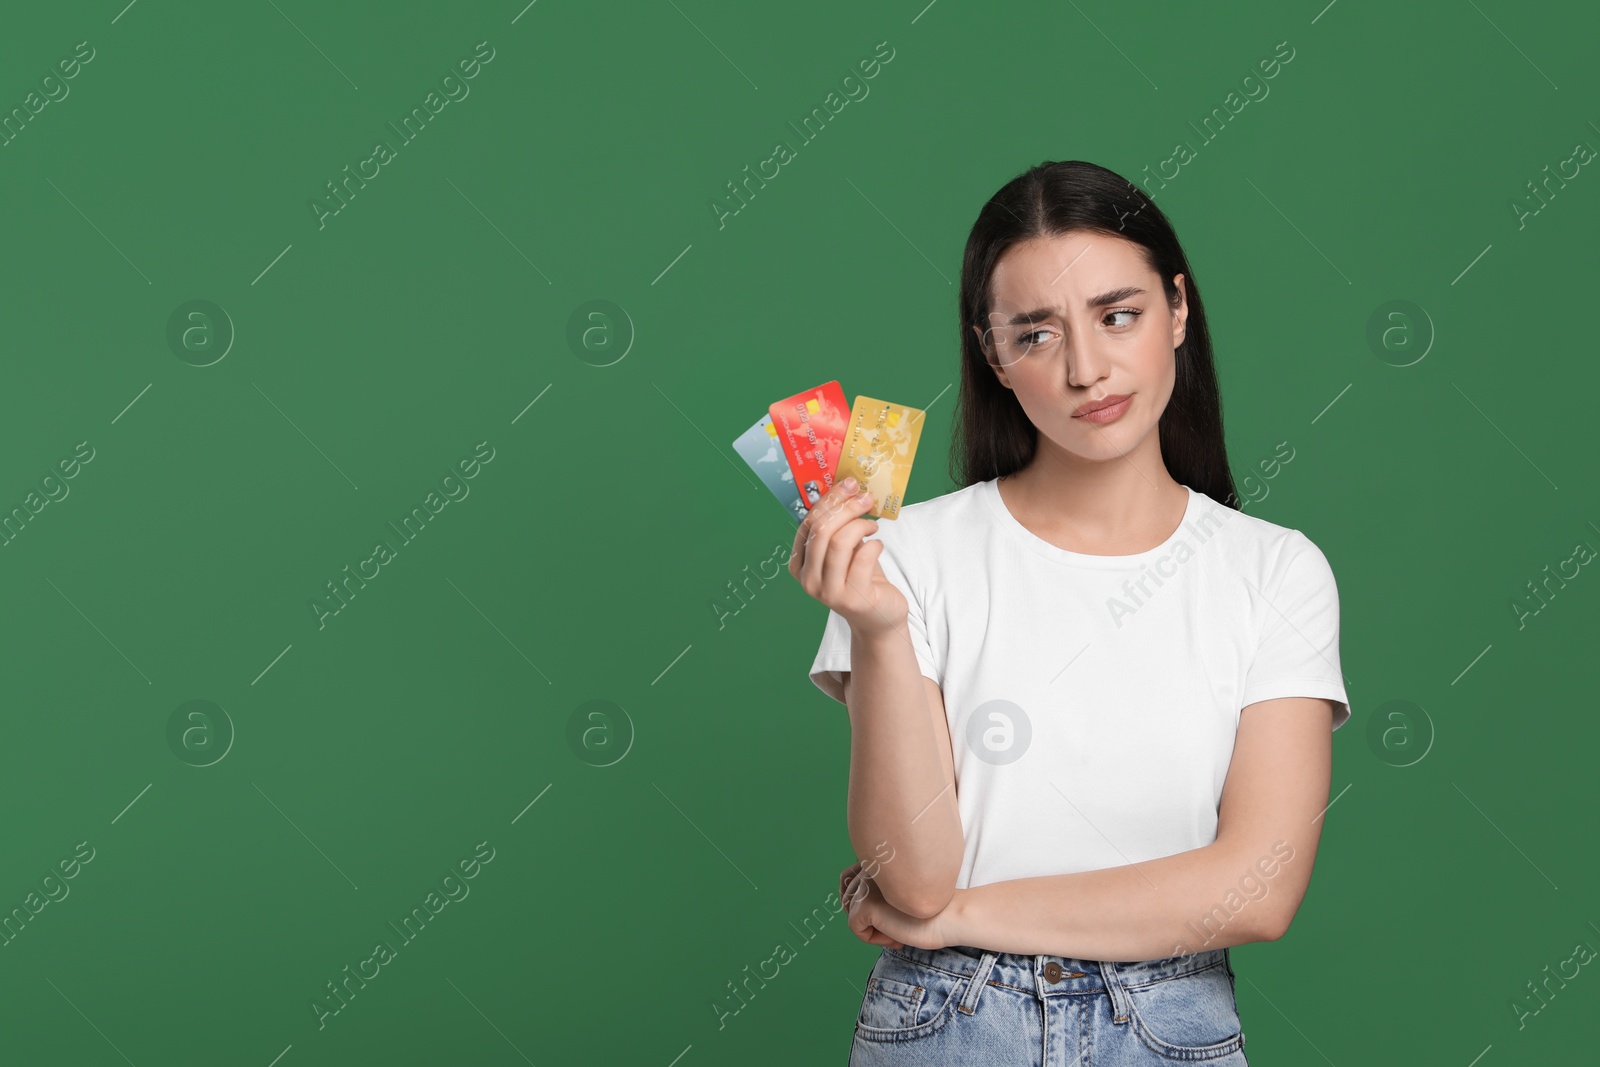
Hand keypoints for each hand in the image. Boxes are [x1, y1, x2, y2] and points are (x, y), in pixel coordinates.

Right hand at [789, 478, 906, 637]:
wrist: (878, 615)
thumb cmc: (860, 577)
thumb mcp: (844, 550)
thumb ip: (838, 526)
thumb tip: (848, 488)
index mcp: (800, 564)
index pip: (808, 523)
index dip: (829, 499)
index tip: (849, 484)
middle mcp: (808, 580)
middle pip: (822, 530)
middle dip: (846, 507)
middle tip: (866, 498)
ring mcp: (828, 592)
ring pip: (839, 542)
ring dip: (861, 525)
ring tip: (873, 526)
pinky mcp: (853, 599)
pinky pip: (863, 559)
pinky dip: (874, 545)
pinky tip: (877, 545)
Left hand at [838, 861, 952, 951]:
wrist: (951, 916)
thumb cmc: (933, 907)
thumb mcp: (901, 891)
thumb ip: (880, 888)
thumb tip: (852, 905)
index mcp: (880, 858)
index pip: (848, 877)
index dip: (861, 901)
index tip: (885, 915)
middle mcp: (871, 866)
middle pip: (847, 897)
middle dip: (866, 917)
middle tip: (894, 929)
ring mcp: (867, 884)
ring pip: (851, 913)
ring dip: (871, 928)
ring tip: (896, 934)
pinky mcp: (867, 903)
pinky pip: (855, 927)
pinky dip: (872, 939)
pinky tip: (896, 938)